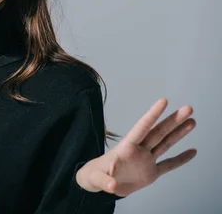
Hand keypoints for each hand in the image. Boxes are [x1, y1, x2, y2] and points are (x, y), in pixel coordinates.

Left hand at [76, 98, 196, 196]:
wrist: (99, 183)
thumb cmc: (94, 175)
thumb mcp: (95, 178)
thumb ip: (104, 181)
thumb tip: (111, 185)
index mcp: (125, 148)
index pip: (142, 127)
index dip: (152, 114)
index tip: (164, 101)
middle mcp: (138, 150)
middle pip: (158, 132)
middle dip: (173, 120)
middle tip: (188, 108)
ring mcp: (146, 160)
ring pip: (166, 144)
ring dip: (179, 133)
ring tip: (192, 121)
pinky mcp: (150, 172)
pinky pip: (169, 164)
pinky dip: (181, 159)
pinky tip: (192, 151)